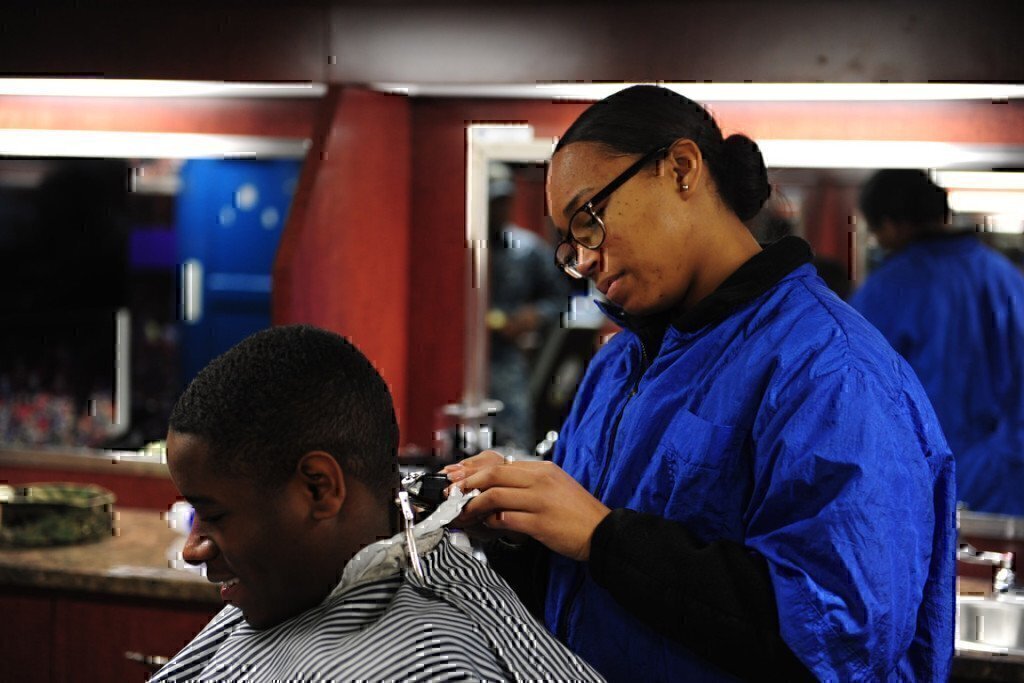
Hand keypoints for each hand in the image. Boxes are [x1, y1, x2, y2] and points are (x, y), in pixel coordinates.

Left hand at [443, 451, 610, 561]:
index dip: (472, 471)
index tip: (456, 478)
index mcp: (542, 469)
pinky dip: (492, 522)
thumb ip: (526, 485)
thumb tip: (494, 490)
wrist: (603, 532)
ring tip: (463, 513)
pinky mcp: (541, 522)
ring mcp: (541, 500)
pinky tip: (488, 526)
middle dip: (466, 484)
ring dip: (473, 506)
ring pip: (495, 495)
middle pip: (493, 474)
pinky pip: (507, 519)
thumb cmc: (577, 514)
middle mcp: (541, 480)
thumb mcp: (553, 488)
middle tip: (451, 494)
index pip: (499, 464)